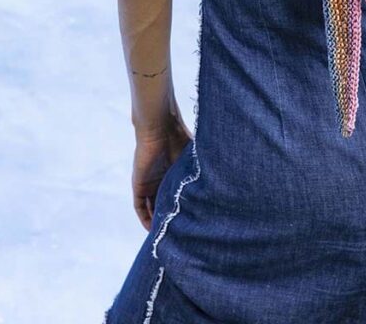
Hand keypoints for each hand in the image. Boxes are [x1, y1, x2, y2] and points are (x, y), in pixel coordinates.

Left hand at [132, 112, 193, 230]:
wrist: (160, 128)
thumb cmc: (179, 137)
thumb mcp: (193, 157)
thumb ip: (202, 167)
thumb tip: (226, 176)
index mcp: (173, 174)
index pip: (175, 196)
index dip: (180, 209)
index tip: (190, 222)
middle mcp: (161, 180)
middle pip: (163, 204)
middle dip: (169, 219)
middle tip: (178, 234)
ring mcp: (149, 183)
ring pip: (151, 208)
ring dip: (157, 221)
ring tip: (166, 236)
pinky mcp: (139, 185)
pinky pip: (140, 207)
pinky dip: (145, 217)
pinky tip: (152, 228)